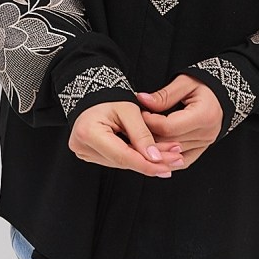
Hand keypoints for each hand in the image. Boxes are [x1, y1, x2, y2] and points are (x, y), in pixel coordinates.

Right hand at [68, 100, 184, 177]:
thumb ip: (141, 134)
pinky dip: (136, 157)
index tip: (168, 165)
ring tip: (170, 156)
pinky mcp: (90, 154)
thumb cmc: (110, 96)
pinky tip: (154, 156)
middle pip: (123, 161)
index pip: (122, 156)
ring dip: (147, 161)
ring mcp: (84, 152)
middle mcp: (82, 146)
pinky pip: (117, 159)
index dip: (146, 163)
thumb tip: (155, 158)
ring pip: (122, 163)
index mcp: (89, 133)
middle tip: (176, 159)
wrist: (93, 93)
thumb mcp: (129, 109)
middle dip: (152, 162)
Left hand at [136, 74, 222, 168]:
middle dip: (148, 136)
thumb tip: (141, 100)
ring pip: (173, 154)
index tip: (139, 113)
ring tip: (141, 138)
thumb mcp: (184, 82)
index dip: (149, 122)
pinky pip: (183, 161)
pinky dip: (168, 160)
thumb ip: (164, 95)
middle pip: (169, 143)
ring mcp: (205, 144)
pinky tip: (155, 155)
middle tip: (134, 127)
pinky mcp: (202, 149)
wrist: (223, 92)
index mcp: (203, 115)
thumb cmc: (204, 84)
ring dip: (155, 148)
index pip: (169, 127)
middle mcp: (206, 133)